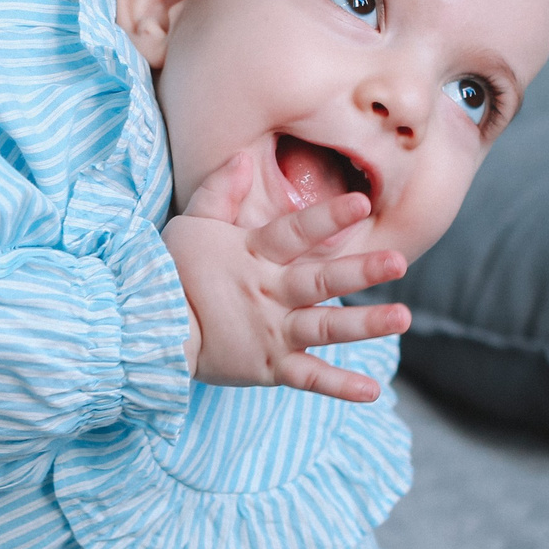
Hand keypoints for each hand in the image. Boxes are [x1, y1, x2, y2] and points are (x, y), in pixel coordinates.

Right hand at [162, 149, 410, 401]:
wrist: (146, 329)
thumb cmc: (168, 272)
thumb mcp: (191, 225)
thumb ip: (221, 191)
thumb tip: (244, 157)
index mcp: (254, 257)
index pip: (294, 233)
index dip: (326, 219)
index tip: (360, 204)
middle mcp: (269, 294)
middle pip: (319, 281)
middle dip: (360, 271)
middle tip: (399, 261)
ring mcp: (272, 333)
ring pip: (324, 328)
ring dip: (364, 325)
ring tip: (402, 318)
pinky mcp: (270, 367)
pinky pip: (309, 379)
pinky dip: (339, 387)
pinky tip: (373, 391)